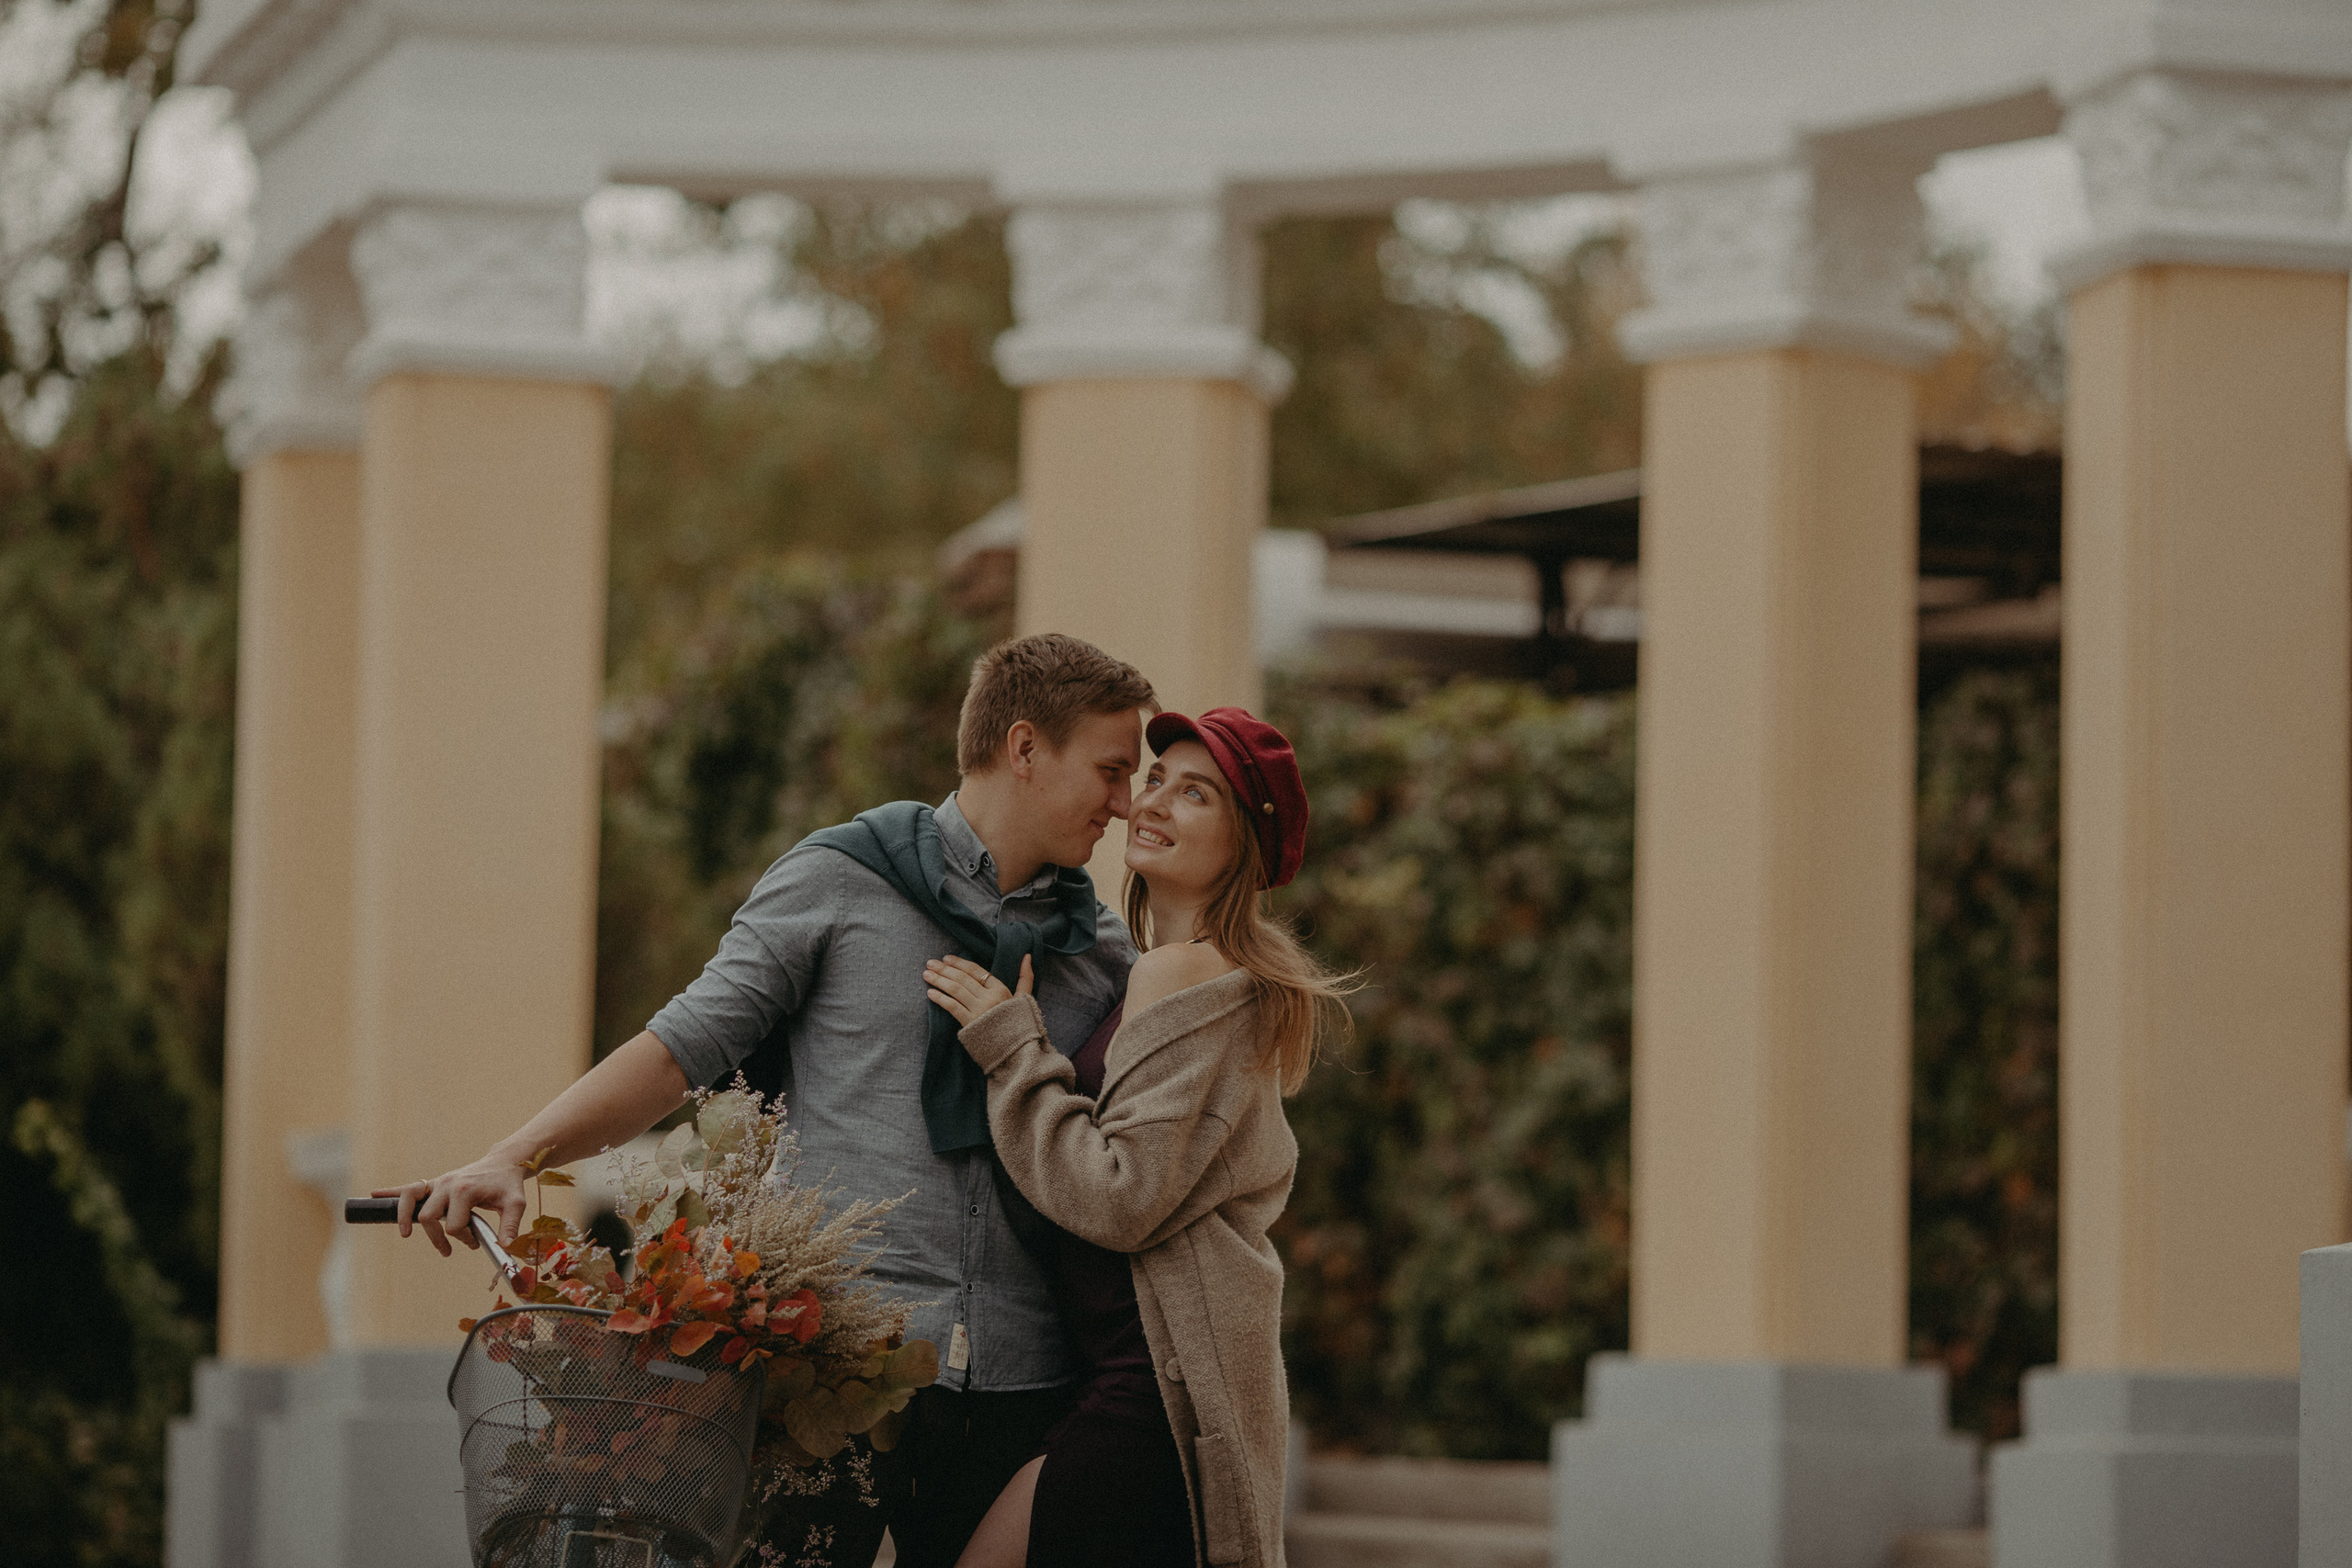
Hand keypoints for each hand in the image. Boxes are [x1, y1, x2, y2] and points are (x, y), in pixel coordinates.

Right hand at [371, 1153, 529, 1257]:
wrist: (503, 1163)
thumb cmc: (508, 1184)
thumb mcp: (516, 1203)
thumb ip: (510, 1226)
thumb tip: (505, 1248)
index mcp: (465, 1190)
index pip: (453, 1225)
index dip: (464, 1239)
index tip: (475, 1241)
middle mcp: (447, 1185)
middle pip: (428, 1217)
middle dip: (438, 1237)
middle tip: (450, 1250)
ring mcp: (438, 1183)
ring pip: (410, 1199)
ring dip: (404, 1217)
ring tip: (406, 1235)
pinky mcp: (435, 1184)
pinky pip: (408, 1188)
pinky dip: (391, 1192)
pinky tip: (374, 1195)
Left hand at [925, 953, 1031, 1026]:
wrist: (1017, 1051)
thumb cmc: (1020, 1024)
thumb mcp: (1025, 999)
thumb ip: (1025, 977)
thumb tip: (1027, 956)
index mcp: (1001, 990)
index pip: (977, 971)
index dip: (960, 963)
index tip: (946, 958)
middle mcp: (989, 998)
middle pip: (963, 979)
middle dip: (945, 969)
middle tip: (930, 962)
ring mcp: (978, 1011)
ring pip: (955, 990)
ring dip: (939, 980)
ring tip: (926, 974)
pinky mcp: (970, 1024)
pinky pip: (952, 1007)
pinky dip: (940, 999)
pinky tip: (930, 993)